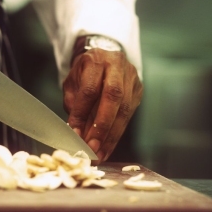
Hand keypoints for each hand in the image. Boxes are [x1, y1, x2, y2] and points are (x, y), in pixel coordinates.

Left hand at [63, 48, 142, 163]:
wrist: (105, 57)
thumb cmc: (85, 72)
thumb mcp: (73, 83)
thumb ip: (74, 104)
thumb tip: (76, 133)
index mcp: (96, 60)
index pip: (90, 89)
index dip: (82, 114)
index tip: (75, 134)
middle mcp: (117, 66)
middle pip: (113, 97)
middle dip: (102, 126)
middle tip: (92, 148)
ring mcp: (131, 78)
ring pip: (125, 109)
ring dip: (111, 135)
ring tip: (100, 154)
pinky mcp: (138, 90)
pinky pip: (129, 115)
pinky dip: (117, 133)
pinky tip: (108, 146)